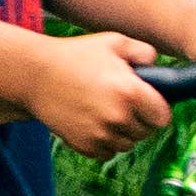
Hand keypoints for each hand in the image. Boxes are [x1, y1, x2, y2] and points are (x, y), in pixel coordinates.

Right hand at [19, 28, 182, 151]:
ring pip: (126, 144)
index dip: (157, 111)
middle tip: (124, 105)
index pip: (162, 118)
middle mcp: (118, 116)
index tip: (149, 105)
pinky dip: (104, 143)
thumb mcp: (113, 43)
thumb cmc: (76, 55)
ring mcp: (99, 134)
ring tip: (107, 113)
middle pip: (146, 132)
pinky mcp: (83, 145)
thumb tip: (158, 67)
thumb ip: (144, 52)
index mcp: (130, 92)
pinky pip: (106, 153)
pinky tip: (94, 123)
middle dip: (139, 121)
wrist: (34, 74)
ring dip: (121, 133)